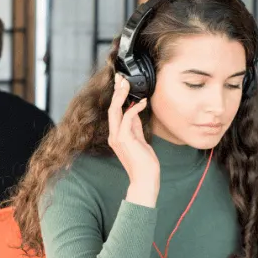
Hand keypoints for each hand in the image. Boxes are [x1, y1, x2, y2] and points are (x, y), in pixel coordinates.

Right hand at [108, 74, 159, 206]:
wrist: (145, 179)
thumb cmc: (144, 163)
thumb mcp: (140, 141)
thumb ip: (135, 127)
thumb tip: (134, 112)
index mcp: (117, 136)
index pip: (115, 112)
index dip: (117, 97)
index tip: (121, 84)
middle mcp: (114, 135)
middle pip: (112, 108)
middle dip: (116, 92)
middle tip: (121, 78)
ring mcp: (118, 137)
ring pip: (116, 111)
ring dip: (122, 96)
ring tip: (127, 84)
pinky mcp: (124, 139)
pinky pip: (127, 119)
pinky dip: (135, 109)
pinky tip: (143, 103)